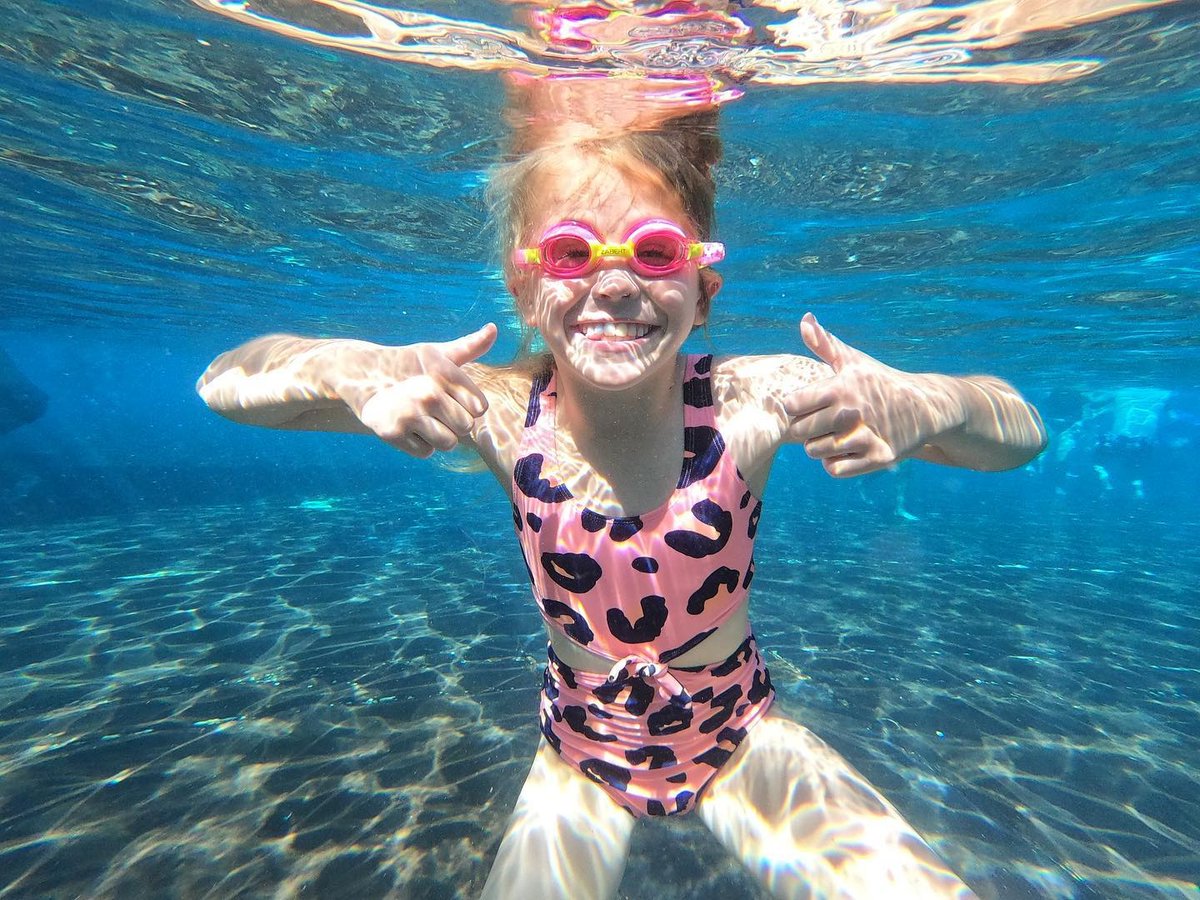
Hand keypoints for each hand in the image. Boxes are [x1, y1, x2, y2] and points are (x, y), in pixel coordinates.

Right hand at [340, 323, 497, 457]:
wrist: (359, 376)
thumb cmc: (408, 366)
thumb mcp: (437, 353)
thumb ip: (469, 346)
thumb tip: (494, 328)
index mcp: (444, 373)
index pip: (480, 407)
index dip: (467, 406)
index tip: (450, 397)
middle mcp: (429, 392)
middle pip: (465, 427)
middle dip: (453, 422)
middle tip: (432, 410)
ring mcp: (410, 414)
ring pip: (449, 443)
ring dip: (438, 436)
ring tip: (421, 420)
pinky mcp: (393, 433)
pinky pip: (427, 452)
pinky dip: (419, 444)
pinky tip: (407, 428)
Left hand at [783, 313, 964, 476]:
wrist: (925, 406)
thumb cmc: (880, 381)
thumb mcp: (854, 360)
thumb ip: (825, 343)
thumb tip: (804, 319)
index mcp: (841, 386)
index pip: (792, 405)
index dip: (795, 407)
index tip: (807, 405)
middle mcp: (852, 411)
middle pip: (800, 433)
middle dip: (805, 430)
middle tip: (821, 424)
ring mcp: (866, 436)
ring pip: (815, 453)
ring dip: (820, 447)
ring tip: (834, 435)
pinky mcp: (879, 457)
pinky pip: (835, 470)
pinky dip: (835, 463)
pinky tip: (846, 450)